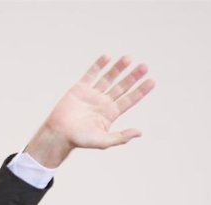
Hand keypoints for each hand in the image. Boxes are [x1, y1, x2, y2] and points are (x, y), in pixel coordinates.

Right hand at [26, 55, 154, 167]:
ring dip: (118, 68)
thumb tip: (139, 133)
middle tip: (144, 66)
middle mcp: (103, 102)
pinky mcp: (80, 88)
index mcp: (111, 113)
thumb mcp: (104, 141)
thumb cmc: (80, 140)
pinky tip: (107, 57)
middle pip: (122, 86)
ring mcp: (92, 94)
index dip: (141, 91)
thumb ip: (121, 137)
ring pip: (108, 78)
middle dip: (133, 76)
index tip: (152, 81)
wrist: (58, 133)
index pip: (129, 99)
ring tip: (128, 58)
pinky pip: (91, 74)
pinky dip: (99, 65)